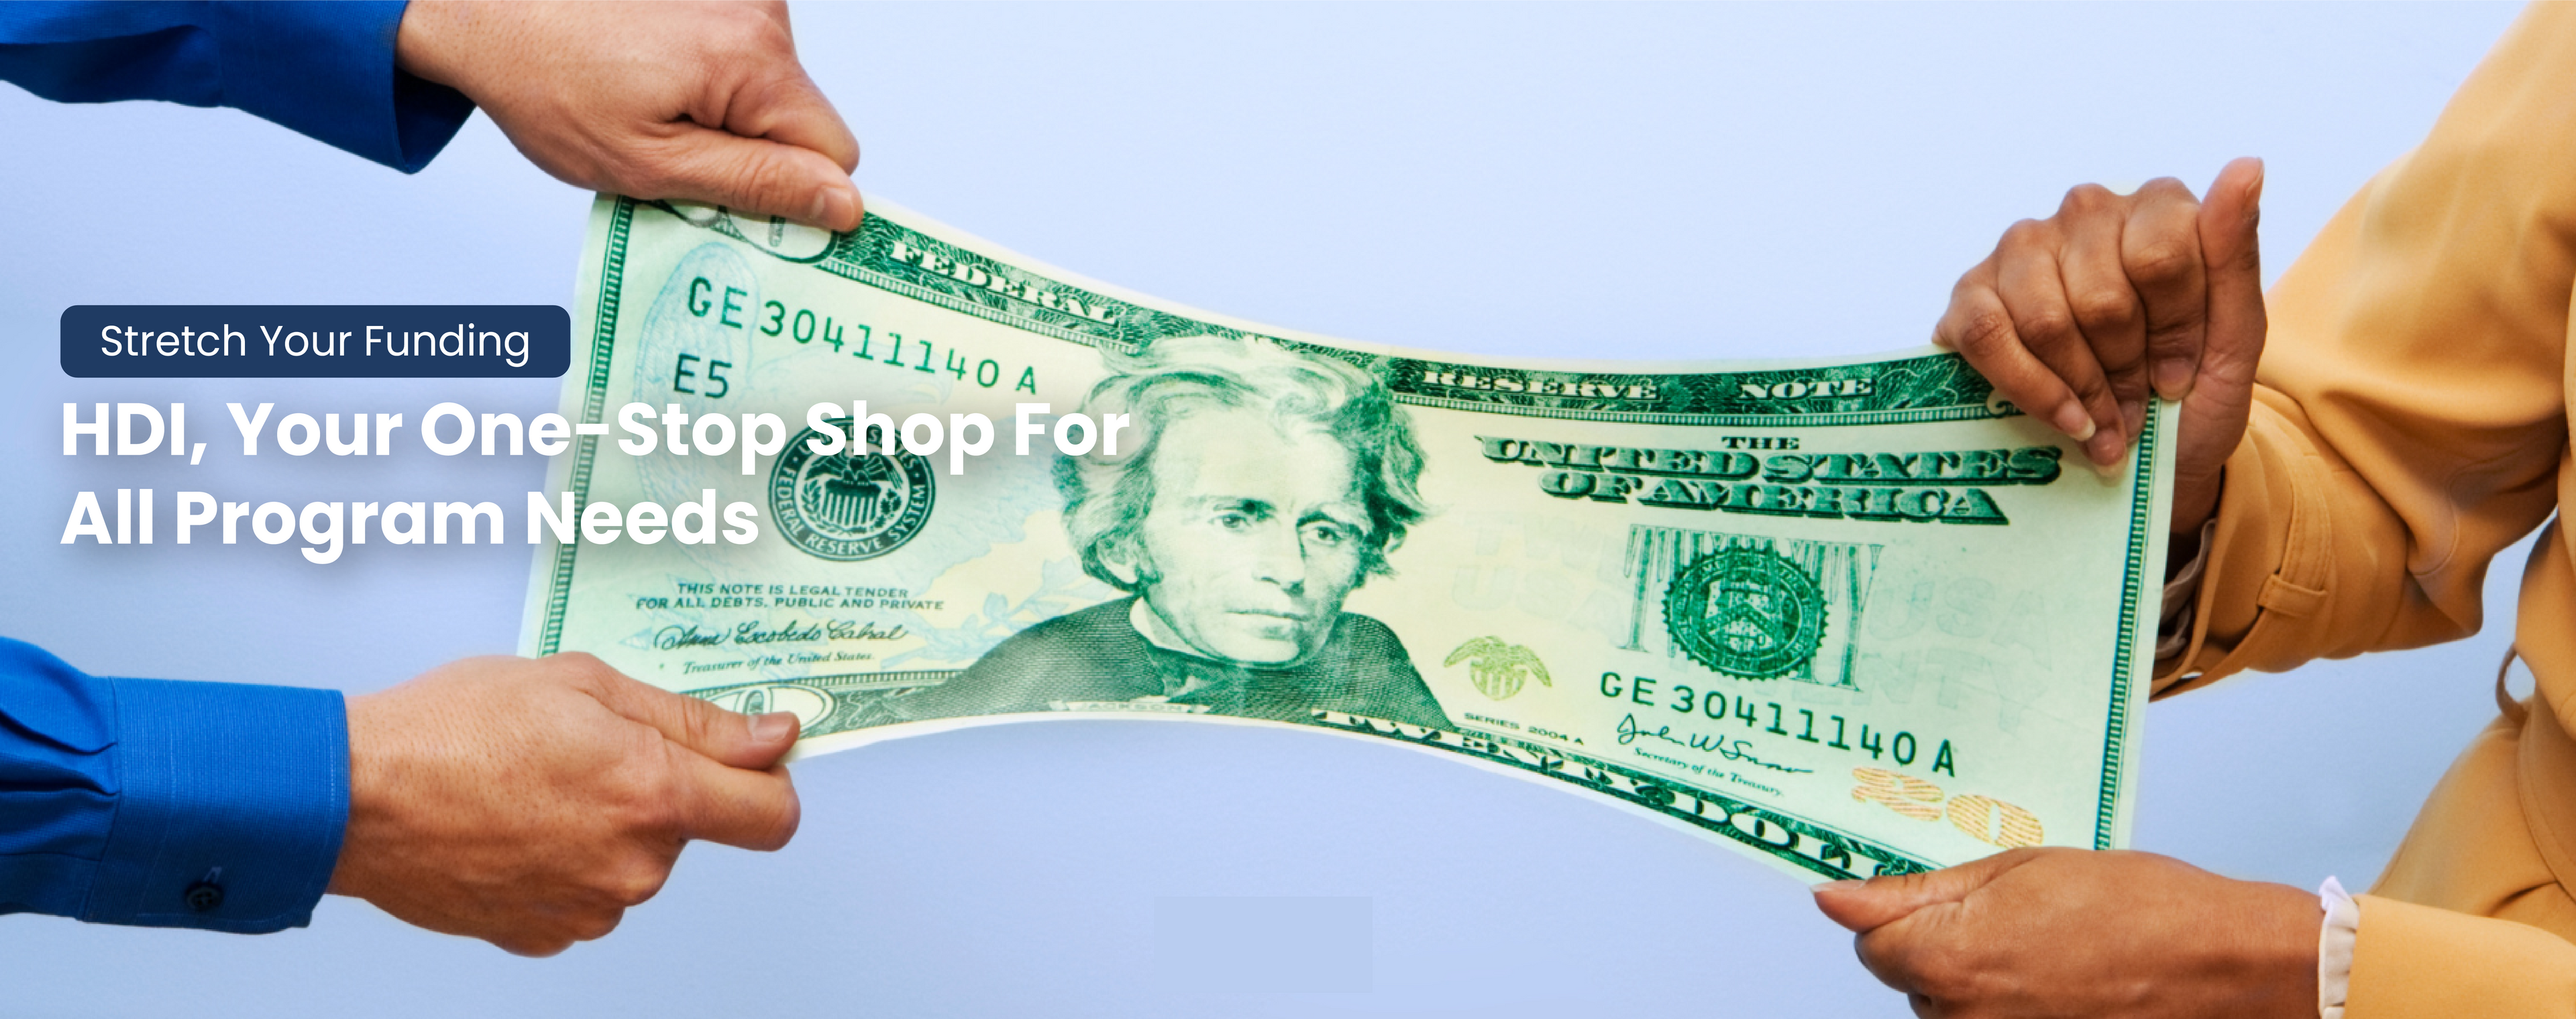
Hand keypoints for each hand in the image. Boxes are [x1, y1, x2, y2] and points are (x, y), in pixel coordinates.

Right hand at [328, 653, 802, 955]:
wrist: (352, 795)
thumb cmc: (455, 725)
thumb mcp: (585, 684)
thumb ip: (694, 719)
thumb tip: (774, 738)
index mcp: (654, 794)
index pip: (774, 816)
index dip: (769, 782)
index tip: (749, 758)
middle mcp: (633, 865)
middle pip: (692, 831)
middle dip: (659, 789)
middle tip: (586, 749)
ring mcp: (588, 908)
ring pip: (634, 862)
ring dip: (607, 826)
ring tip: (535, 784)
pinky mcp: (543, 934)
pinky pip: (584, 895)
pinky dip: (564, 862)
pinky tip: (513, 826)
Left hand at [395, 0, 863, 231]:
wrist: (482, 8)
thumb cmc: (546, 80)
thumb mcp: (650, 164)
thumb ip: (756, 185)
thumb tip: (842, 205)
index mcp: (752, 59)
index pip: (835, 154)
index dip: (787, 190)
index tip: (729, 196)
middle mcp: (761, 11)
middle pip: (800, 117)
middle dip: (747, 146)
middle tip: (670, 148)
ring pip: (770, 87)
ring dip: (720, 109)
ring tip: (646, 101)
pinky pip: (742, 51)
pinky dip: (702, 71)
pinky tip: (647, 69)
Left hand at [1814, 848, 2318, 1017]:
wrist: (2226, 966)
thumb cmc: (2138, 907)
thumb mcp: (2016, 869)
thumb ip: (1917, 891)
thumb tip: (1834, 897)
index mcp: (1947, 960)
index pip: (1871, 941)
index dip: (1902, 913)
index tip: (1935, 897)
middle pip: (1912, 980)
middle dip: (1946, 948)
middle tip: (2019, 920)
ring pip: (1952, 1010)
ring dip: (1981, 983)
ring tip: (2052, 953)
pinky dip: (2015, 1007)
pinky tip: (2063, 986)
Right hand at [1934, 159, 2265, 535]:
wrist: (2140, 450)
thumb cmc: (2190, 390)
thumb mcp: (2235, 336)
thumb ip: (2236, 254)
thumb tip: (2247, 166)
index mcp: (2157, 207)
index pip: (2161, 256)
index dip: (2173, 332)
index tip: (2180, 376)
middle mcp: (2085, 211)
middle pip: (2103, 299)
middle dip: (2124, 369)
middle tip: (2137, 403)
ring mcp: (2021, 248)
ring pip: (2046, 321)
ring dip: (2081, 387)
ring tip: (2102, 418)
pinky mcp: (1970, 294)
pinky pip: (1989, 338)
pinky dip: (2032, 391)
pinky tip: (2065, 418)